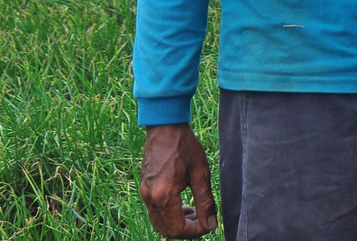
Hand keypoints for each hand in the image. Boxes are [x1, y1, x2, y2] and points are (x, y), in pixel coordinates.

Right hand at [140, 123, 217, 238]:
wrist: (165, 127)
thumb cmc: (184, 146)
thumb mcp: (201, 173)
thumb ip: (205, 201)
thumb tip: (211, 224)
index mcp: (163, 195)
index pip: (177, 229)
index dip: (195, 232)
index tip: (209, 224)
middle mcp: (150, 197)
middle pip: (166, 230)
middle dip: (186, 230)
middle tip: (203, 220)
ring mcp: (145, 193)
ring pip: (159, 223)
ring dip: (177, 223)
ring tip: (194, 211)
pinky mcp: (145, 188)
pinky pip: (155, 212)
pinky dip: (169, 215)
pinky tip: (183, 203)